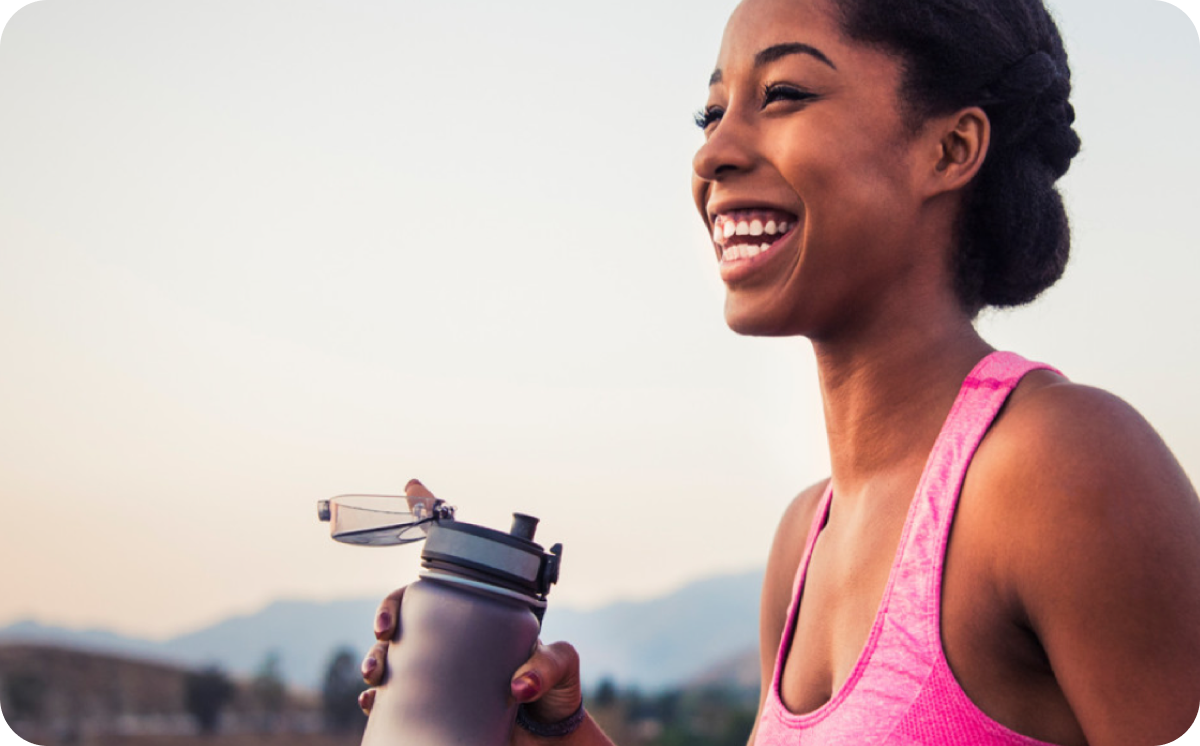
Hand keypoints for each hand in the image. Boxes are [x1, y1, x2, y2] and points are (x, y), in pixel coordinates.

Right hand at [358, 479, 586, 743]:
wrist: (547, 740)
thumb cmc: (557, 692)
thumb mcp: (560, 667)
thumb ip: (546, 666)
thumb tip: (519, 685)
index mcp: (484, 611)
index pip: (458, 560)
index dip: (431, 519)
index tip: (412, 486)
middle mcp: (457, 632)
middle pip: (409, 605)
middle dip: (388, 609)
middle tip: (386, 631)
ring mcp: (441, 664)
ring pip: (393, 648)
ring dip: (375, 654)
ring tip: (376, 672)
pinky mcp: (432, 698)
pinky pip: (395, 692)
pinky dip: (378, 696)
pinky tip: (372, 700)